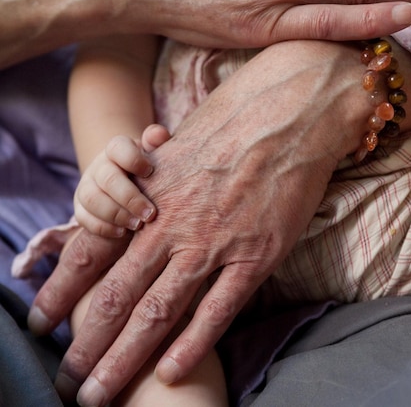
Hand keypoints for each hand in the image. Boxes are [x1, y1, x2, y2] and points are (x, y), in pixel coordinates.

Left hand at [29, 40, 373, 405]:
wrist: (284, 116)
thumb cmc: (228, 126)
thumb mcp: (175, 148)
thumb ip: (150, 181)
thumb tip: (131, 199)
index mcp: (149, 199)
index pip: (90, 252)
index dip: (62, 290)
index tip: (41, 321)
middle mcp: (171, 227)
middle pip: (116, 295)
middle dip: (87, 343)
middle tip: (67, 382)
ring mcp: (212, 243)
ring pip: (158, 312)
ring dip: (125, 358)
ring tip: (100, 395)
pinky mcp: (254, 255)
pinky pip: (218, 309)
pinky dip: (192, 345)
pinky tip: (170, 373)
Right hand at [74, 125, 169, 236]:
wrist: (130, 187)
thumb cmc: (148, 170)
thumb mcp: (156, 154)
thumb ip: (158, 142)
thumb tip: (158, 135)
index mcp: (117, 148)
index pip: (118, 147)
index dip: (133, 159)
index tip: (151, 173)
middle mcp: (99, 166)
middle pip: (107, 178)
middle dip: (130, 198)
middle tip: (150, 214)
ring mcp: (87, 186)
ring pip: (92, 198)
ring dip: (116, 214)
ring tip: (138, 225)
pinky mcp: (81, 208)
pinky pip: (84, 218)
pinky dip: (103, 227)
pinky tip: (122, 232)